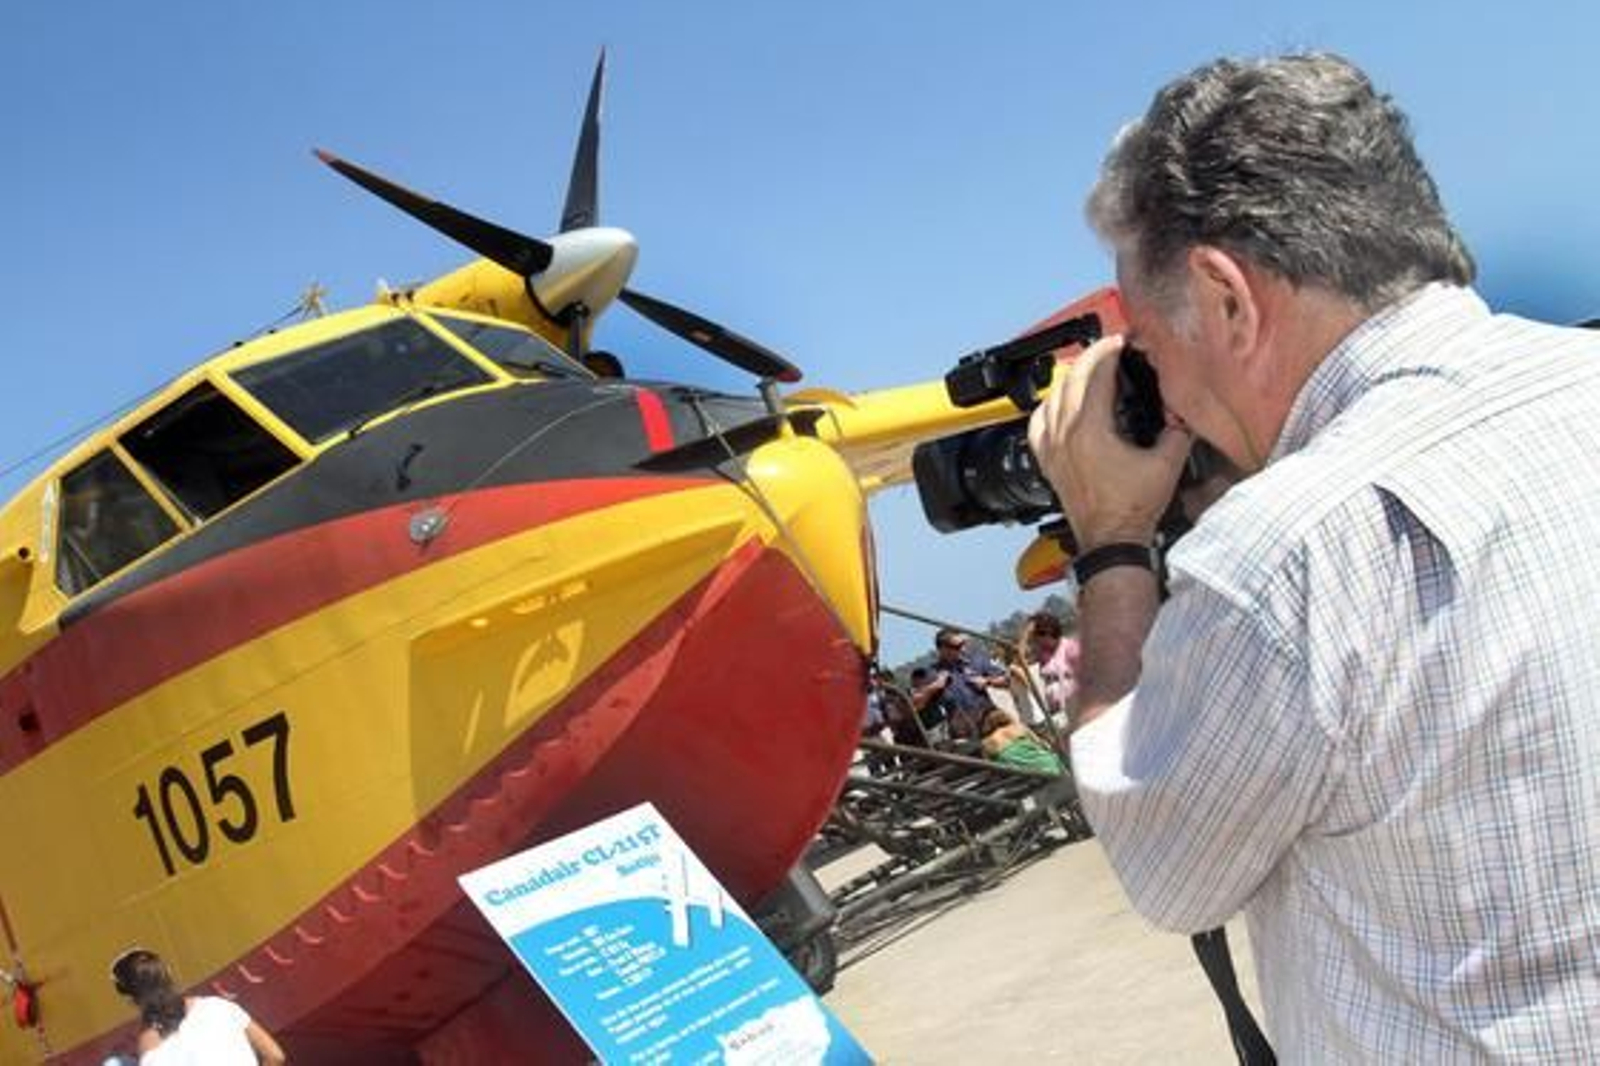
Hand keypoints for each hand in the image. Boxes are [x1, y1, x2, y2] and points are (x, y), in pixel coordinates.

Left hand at [1027, 335, 1191, 549]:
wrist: (1110, 541)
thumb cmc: (1131, 510)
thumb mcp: (1166, 464)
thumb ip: (1178, 431)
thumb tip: (1181, 413)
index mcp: (1090, 430)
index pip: (1095, 373)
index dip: (1110, 351)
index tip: (1123, 342)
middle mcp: (1064, 435)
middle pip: (1070, 378)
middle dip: (1091, 357)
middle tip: (1109, 350)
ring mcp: (1051, 448)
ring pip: (1051, 396)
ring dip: (1070, 377)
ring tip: (1088, 370)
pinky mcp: (1047, 461)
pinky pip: (1038, 422)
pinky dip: (1049, 405)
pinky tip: (1059, 403)